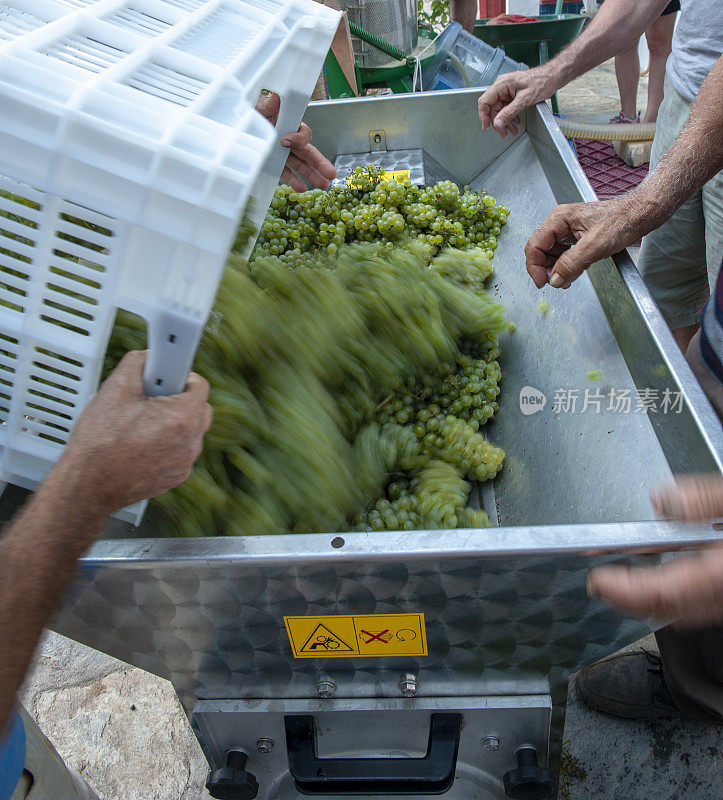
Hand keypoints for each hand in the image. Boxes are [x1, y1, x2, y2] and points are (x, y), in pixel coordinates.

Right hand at [62, 351, 212, 511]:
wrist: (88, 484)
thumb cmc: (100, 442)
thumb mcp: (115, 389)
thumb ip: (138, 363)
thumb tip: (149, 356)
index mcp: (183, 418)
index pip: (200, 385)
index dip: (181, 377)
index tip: (166, 378)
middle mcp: (191, 443)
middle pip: (200, 409)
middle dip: (181, 399)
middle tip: (153, 399)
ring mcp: (186, 463)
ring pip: (191, 432)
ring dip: (175, 423)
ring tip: (143, 423)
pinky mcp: (177, 477)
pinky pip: (181, 452)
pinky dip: (169, 444)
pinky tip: (143, 443)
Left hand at [256, 91, 336, 190]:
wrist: (234, 124)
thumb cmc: (249, 112)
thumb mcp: (258, 107)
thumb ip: (269, 104)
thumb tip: (276, 97)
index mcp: (288, 124)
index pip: (302, 132)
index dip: (298, 138)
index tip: (285, 141)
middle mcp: (289, 139)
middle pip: (308, 151)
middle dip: (320, 162)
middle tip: (332, 173)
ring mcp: (283, 153)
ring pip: (301, 164)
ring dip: (313, 175)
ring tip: (324, 185)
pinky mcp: (274, 163)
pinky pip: (286, 172)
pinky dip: (293, 180)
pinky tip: (301, 188)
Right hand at [478, 67, 556, 136]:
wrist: (552, 77)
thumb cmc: (542, 81)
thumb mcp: (525, 99)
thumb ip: (509, 112)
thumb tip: (497, 123)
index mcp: (502, 84)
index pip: (485, 101)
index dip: (483, 116)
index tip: (487, 126)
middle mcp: (502, 86)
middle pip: (492, 108)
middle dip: (498, 122)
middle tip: (504, 132)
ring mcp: (507, 90)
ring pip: (500, 109)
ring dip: (505, 121)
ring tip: (512, 130)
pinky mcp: (512, 94)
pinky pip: (507, 107)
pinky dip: (510, 116)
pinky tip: (516, 122)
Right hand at [524, 196, 644, 288]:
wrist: (640, 215)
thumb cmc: (622, 221)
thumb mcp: (595, 245)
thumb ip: (572, 263)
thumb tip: (554, 279)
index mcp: (559, 218)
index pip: (535, 245)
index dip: (535, 266)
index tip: (543, 283)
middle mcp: (559, 223)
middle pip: (539, 250)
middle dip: (545, 269)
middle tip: (555, 283)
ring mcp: (567, 230)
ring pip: (550, 254)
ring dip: (555, 270)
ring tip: (566, 280)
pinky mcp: (575, 238)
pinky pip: (562, 255)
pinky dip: (564, 267)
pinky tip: (571, 274)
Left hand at [587, 476, 722, 625]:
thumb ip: (706, 498)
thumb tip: (662, 501)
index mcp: (721, 573)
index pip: (663, 591)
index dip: (624, 590)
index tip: (597, 580)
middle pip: (665, 609)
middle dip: (625, 600)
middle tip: (598, 583)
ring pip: (679, 612)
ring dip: (643, 600)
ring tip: (616, 582)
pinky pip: (694, 606)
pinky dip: (666, 597)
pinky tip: (654, 578)